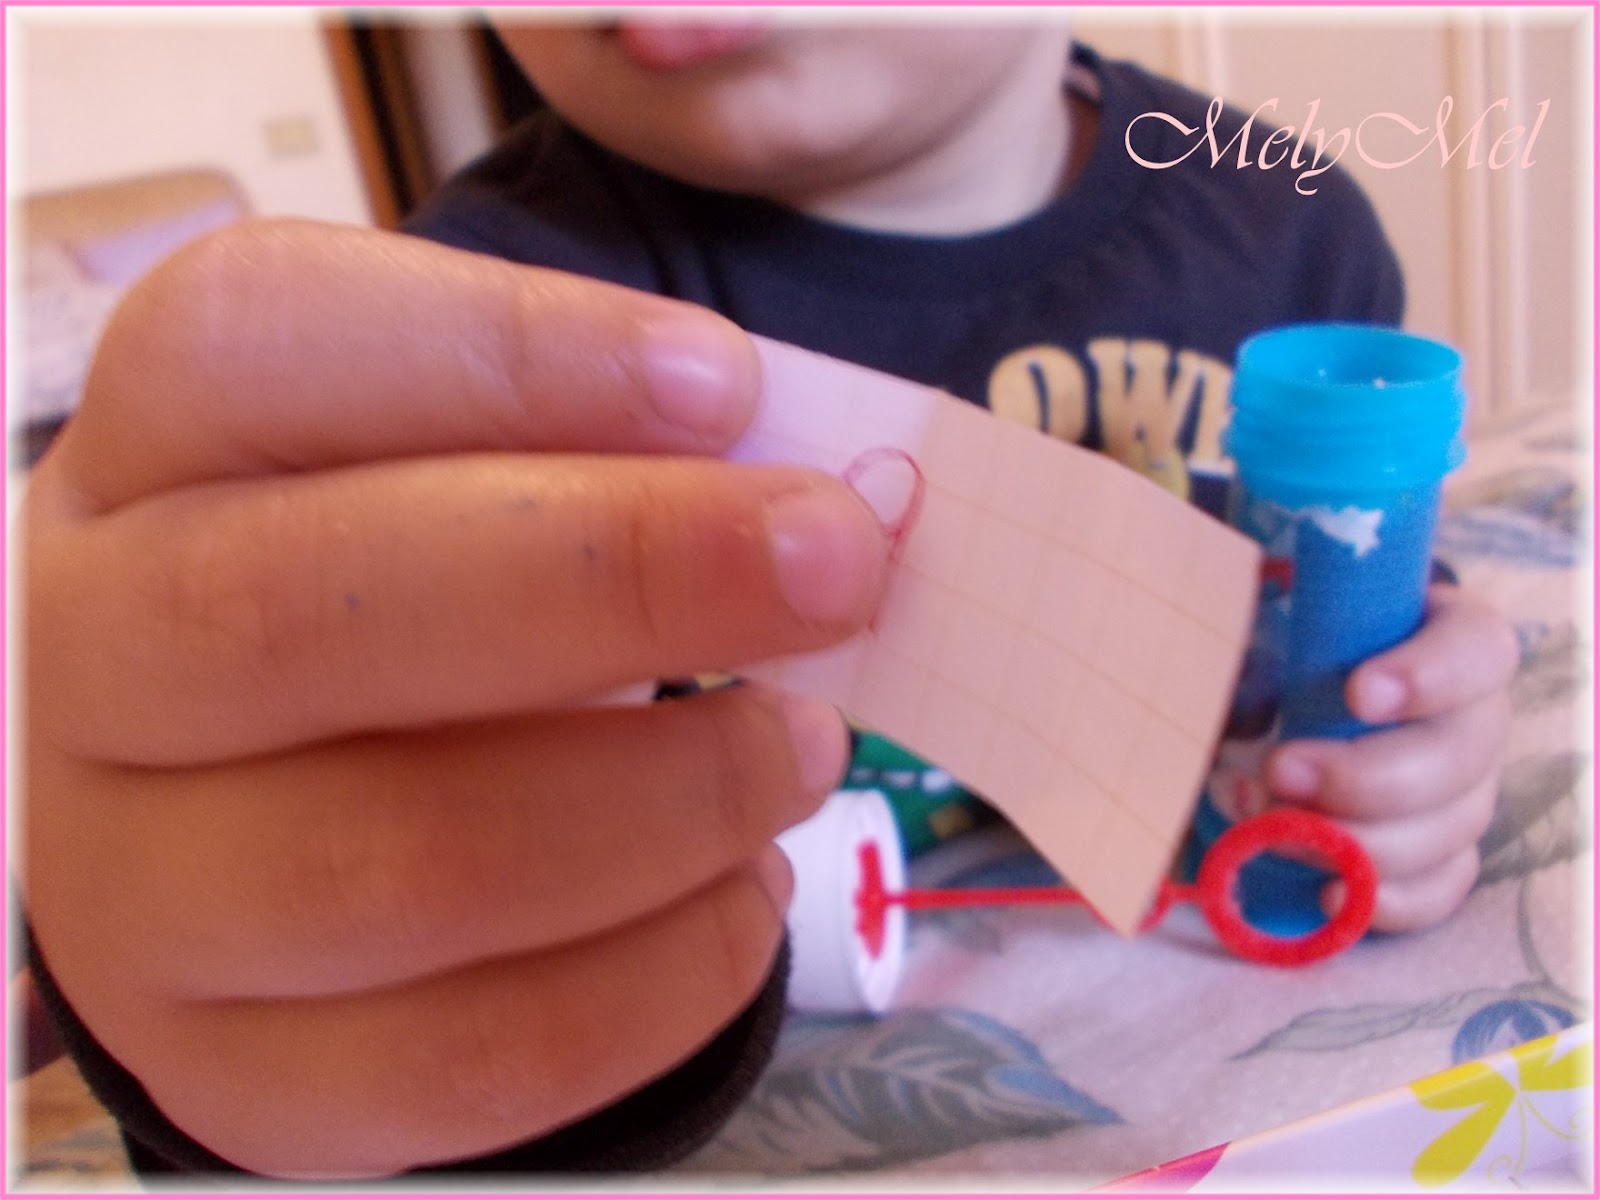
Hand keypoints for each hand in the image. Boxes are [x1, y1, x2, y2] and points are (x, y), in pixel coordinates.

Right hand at [22, 220, 888, 1176]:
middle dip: (619, 576)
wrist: (251, 801)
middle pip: (299, 612)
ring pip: (400, 865)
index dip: (508, 355)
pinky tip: (741, 890)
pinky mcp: (237, 1069)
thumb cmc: (397, 586)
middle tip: (833, 561)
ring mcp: (136, 891)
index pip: (258, 345)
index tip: (727, 383)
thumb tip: (804, 512)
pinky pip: (469, 1057)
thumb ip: (598, 451)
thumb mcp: (462, 467)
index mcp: (146, 452)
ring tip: (798, 746)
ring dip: (671, 798)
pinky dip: (663, 973)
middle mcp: (89, 663)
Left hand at [1265, 584, 1519, 932]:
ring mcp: (1465, 793)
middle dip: (1368, 777)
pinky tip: (1325, 896)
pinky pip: (1436, 891)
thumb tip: (1241, 691)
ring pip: (1448, 831)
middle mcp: (1473, 720)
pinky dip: (1385, 901)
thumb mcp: (1271, 626)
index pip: (1477, 649)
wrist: (1282, 710)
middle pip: (1460, 758)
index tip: (1359, 693)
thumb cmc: (1285, 652)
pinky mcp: (1442, 856)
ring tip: (1274, 831)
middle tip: (1282, 772)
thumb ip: (1263, 639)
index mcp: (1450, 641)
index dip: (1430, 675)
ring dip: (1360, 842)